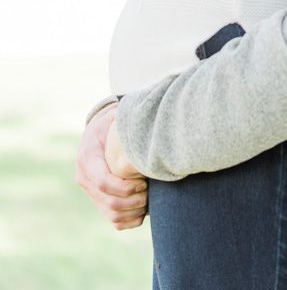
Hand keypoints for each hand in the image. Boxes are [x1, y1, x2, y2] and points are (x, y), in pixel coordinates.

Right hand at [75, 105, 147, 229]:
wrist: (99, 130)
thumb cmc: (112, 123)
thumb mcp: (114, 118)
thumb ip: (124, 124)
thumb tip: (146, 125)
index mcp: (88, 158)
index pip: (104, 182)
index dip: (126, 187)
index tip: (143, 181)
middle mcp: (85, 178)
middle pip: (110, 202)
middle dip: (134, 201)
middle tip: (150, 192)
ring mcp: (90, 191)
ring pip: (111, 214)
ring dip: (134, 212)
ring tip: (149, 201)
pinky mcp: (98, 200)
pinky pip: (113, 220)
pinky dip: (130, 220)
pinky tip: (143, 211)